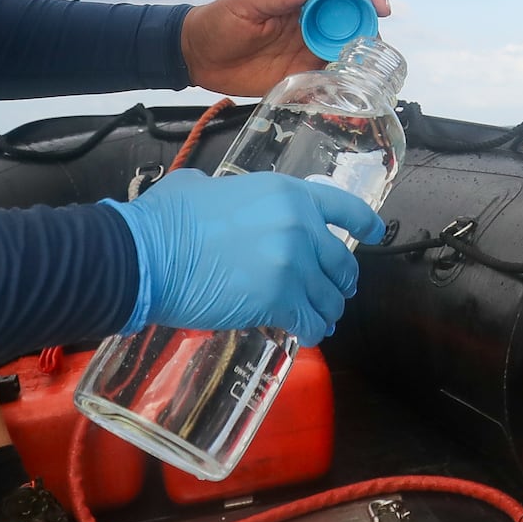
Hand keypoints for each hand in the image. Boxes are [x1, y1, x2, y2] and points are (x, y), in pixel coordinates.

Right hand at [107, 168, 387, 342]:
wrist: (146, 255)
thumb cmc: (166, 220)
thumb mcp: (205, 187)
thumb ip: (230, 192)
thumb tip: (219, 195)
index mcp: (287, 194)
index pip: (343, 206)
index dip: (365, 223)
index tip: (376, 234)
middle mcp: (300, 226)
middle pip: (341, 261)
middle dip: (340, 281)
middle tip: (333, 292)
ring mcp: (293, 264)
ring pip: (330, 296)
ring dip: (326, 310)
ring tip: (318, 320)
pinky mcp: (280, 300)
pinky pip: (311, 322)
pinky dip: (311, 331)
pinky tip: (304, 334)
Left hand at [182, 0, 390, 95]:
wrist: (195, 56)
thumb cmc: (218, 21)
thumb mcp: (248, 4)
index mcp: (302, 5)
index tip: (382, 7)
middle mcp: (310, 29)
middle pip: (351, 28)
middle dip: (370, 35)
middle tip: (377, 51)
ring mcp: (304, 55)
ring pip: (344, 56)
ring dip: (360, 63)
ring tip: (370, 75)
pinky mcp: (296, 79)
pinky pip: (325, 82)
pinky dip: (340, 87)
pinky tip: (350, 95)